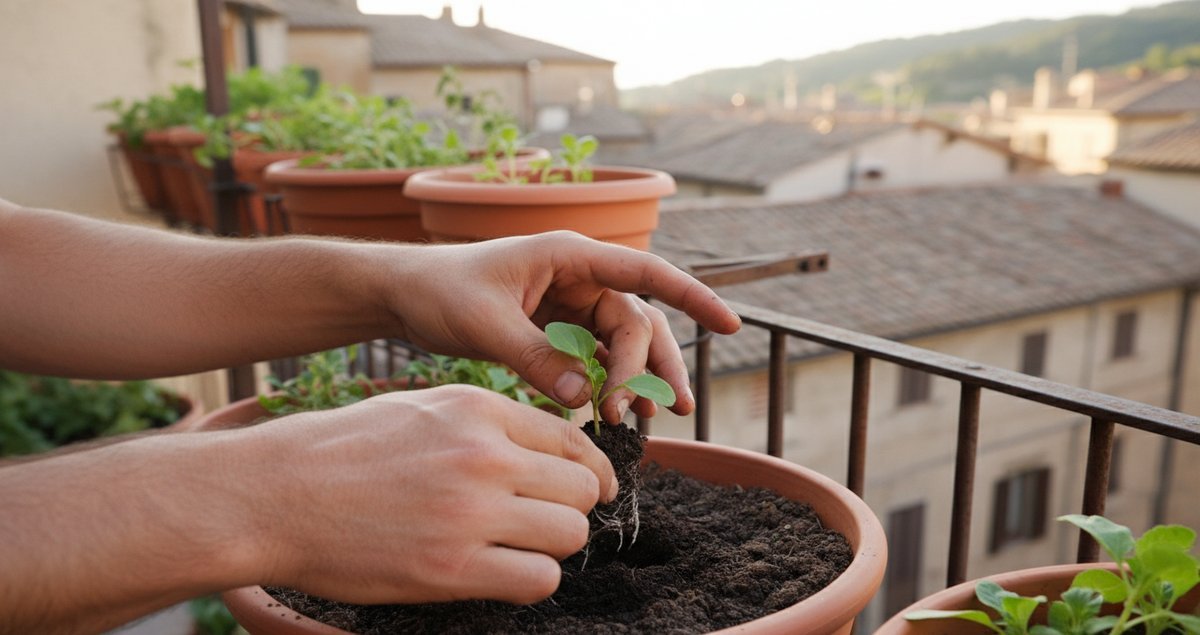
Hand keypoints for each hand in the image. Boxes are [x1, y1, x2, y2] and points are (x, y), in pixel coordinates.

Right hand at [250, 385, 616, 604]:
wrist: (275, 493)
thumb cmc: (344, 450)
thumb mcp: (423, 408)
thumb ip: (488, 424)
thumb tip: (550, 453)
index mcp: (478, 409)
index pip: (574, 442)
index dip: (590, 471)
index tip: (588, 489)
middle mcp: (482, 455)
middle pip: (581, 490)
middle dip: (572, 508)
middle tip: (542, 520)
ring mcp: (469, 513)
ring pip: (569, 534)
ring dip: (552, 546)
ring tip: (517, 547)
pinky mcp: (451, 569)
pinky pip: (538, 579)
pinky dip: (530, 579)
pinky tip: (501, 572)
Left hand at [386, 232, 740, 422]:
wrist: (404, 296)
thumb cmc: (440, 291)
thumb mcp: (484, 323)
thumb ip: (534, 357)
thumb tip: (581, 396)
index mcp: (569, 255)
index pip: (646, 273)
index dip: (692, 296)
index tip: (731, 323)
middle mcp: (579, 277)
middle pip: (639, 321)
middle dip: (650, 368)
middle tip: (646, 414)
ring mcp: (571, 306)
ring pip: (624, 345)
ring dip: (637, 382)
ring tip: (649, 424)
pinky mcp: (558, 331)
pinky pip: (597, 360)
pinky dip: (608, 387)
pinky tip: (614, 418)